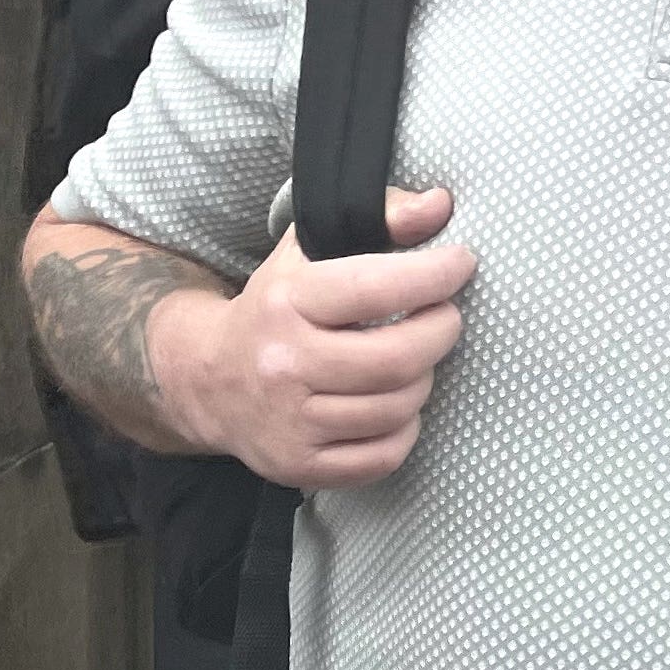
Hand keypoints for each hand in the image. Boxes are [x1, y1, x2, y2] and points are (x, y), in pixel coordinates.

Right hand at [159, 188, 474, 486]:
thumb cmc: (276, 308)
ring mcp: (289, 422)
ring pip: (397, 407)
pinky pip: (385, 455)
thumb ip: (379, 218)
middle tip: (445, 318)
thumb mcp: (310, 250)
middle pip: (398, 359)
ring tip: (412, 360)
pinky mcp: (299, 465)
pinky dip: (404, 428)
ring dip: (422, 380)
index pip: (377, 288)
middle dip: (442, 332)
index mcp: (285, 302)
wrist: (208, 380)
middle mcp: (284, 364)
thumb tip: (439, 204)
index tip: (461, 263)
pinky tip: (393, 405)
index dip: (435, 275)